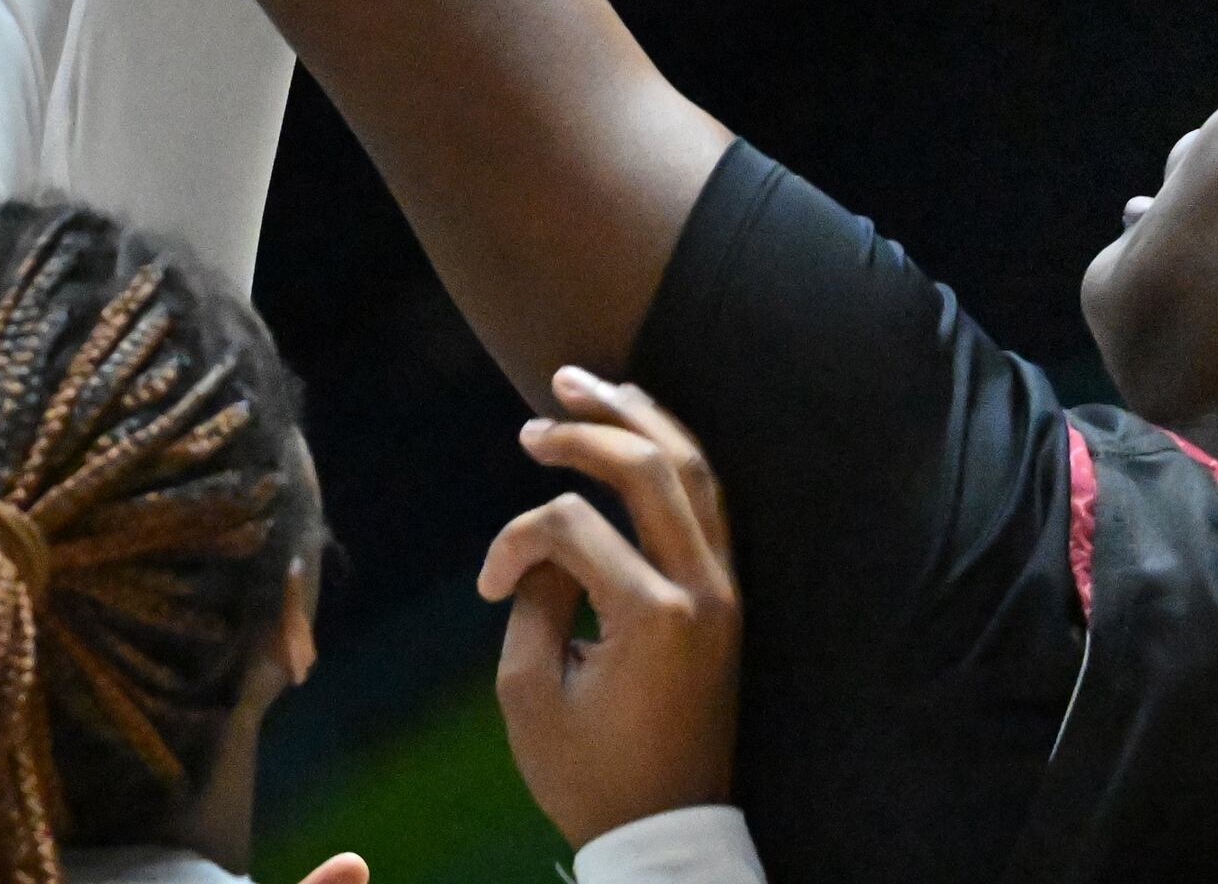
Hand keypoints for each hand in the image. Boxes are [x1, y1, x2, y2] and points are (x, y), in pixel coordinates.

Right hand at [480, 367, 739, 846]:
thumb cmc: (591, 774)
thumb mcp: (530, 693)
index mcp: (653, 614)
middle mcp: (703, 588)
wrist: (669, 833)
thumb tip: (544, 544)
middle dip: (586, 429)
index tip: (488, 586)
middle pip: (651, 467)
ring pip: (695, 469)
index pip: (572, 526)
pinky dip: (673, 456)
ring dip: (640, 419)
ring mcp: (726, 590)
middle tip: (534, 420)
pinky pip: (709, 501)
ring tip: (590, 385)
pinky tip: (639, 430)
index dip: (515, 541)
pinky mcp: (729, 598)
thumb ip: (532, 600)